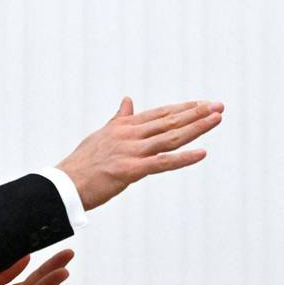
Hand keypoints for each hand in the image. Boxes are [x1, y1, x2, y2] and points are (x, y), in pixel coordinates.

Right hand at [57, 97, 223, 209]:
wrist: (64, 184)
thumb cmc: (83, 162)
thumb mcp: (102, 134)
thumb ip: (119, 118)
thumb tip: (128, 100)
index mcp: (125, 125)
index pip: (161, 113)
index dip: (184, 108)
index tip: (204, 103)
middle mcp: (130, 134)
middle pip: (170, 121)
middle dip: (197, 113)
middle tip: (219, 106)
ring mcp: (131, 151)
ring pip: (170, 137)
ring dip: (196, 128)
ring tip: (216, 119)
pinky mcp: (130, 170)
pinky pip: (162, 163)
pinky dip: (183, 158)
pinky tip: (202, 153)